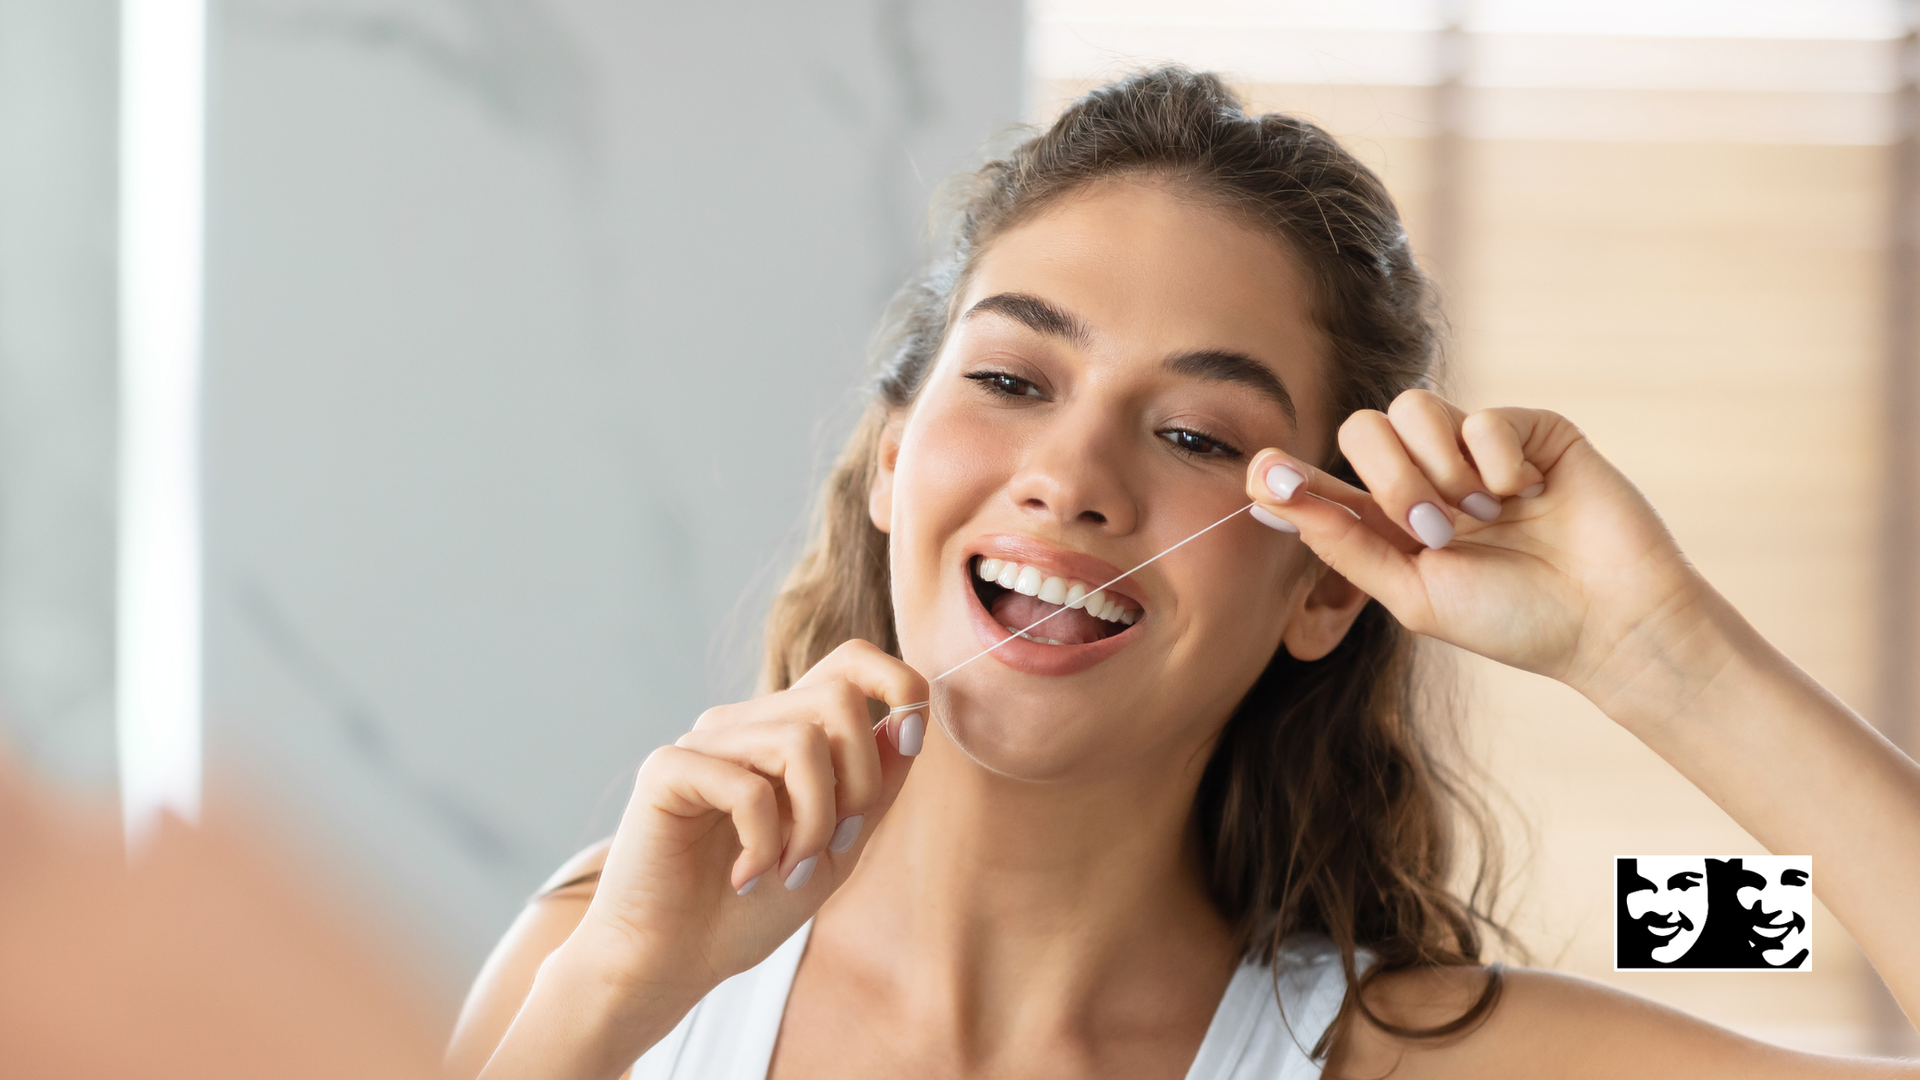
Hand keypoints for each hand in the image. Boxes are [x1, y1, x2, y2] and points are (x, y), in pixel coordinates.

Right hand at [561, 639, 927, 1017]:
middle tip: (834, 843)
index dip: (898, 683)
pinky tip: (744, 877)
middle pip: (838, 696)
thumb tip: (909, 724)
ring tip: (788, 869)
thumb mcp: (836, 848)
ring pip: (801, 741)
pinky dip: (764, 843)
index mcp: (786, 731)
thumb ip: (873, 788)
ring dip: (814, 822)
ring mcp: (705, 741)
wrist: (673, 960)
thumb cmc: (750, 906)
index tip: (913, 740)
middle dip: (861, 779)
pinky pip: (747, 787)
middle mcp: (746, 723)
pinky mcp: (668, 769)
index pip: (850, 661)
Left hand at [1245, 390, 1707, 699]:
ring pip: (1414, 406)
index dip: (1289, 474)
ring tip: (1483, 516)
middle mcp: (1428, 477)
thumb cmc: (1514, 620)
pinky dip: (1496, 460)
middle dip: (1390, 477)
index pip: (1325, 482)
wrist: (1609, 621)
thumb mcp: (1415, 595)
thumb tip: (1276, 502)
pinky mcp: (1529, 430)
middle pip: (1363, 428)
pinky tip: (1527, 495)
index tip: (1263, 474)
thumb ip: (1349, 547)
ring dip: (1440, 467)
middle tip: (1433, 528)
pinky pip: (1482, 415)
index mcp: (1392, 522)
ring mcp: (1477, 449)